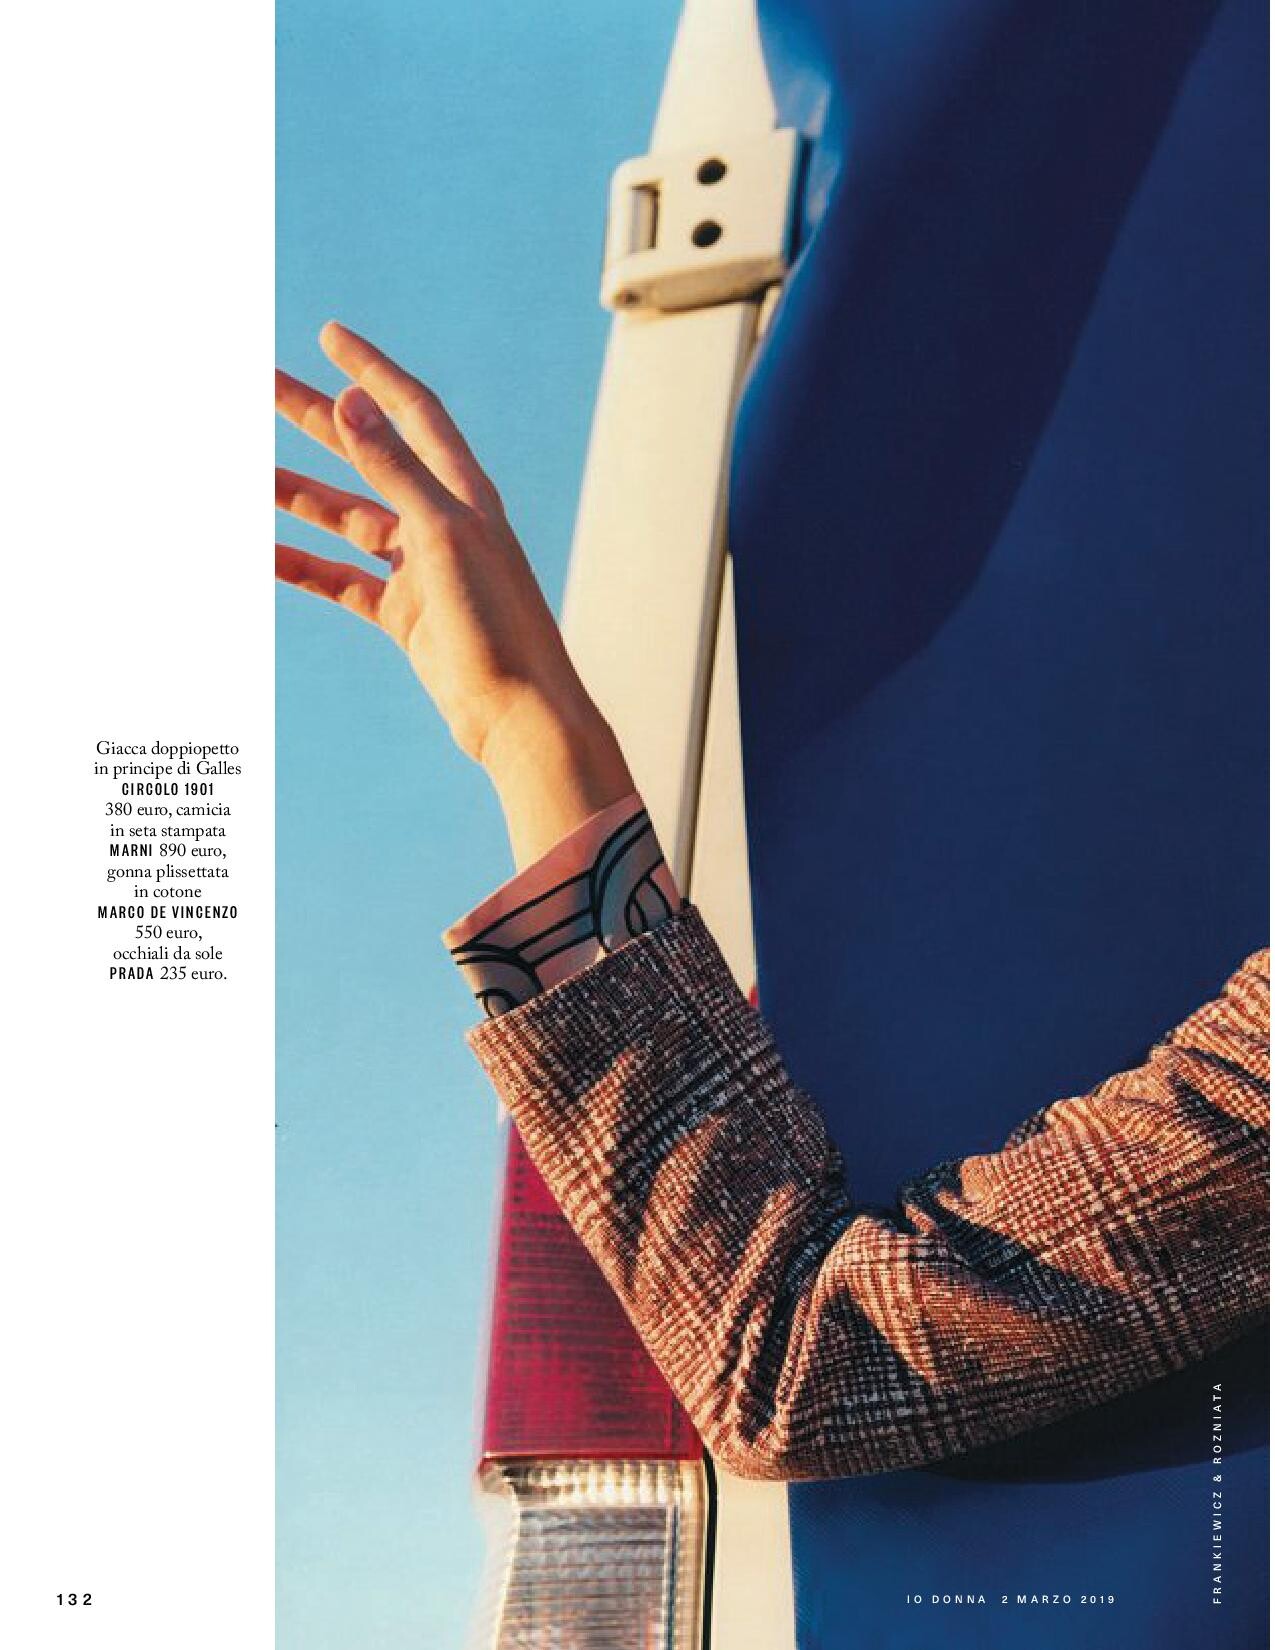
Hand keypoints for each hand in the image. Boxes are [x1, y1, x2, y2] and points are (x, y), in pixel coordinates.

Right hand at [276, 322, 632, 866]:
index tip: (328, 335)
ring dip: (297, 494)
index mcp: (463, 492)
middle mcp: (443, 521)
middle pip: (370, 456)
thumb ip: (394, 470)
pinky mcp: (406, 615)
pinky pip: (343, 580)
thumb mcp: (442, 537)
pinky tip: (261, 552)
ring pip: (348, 519)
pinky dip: (304, 565)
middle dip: (316, 420)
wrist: (517, 714)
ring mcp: (422, 569)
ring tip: (244, 472)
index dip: (371, 370)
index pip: (413, 412)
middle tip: (261, 386)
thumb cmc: (495, 624)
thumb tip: (350, 401)